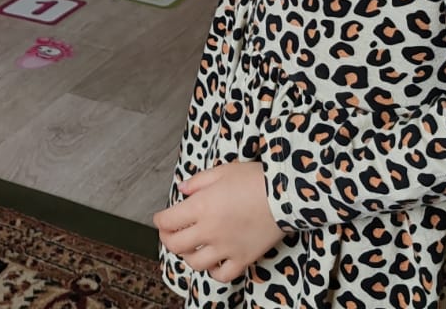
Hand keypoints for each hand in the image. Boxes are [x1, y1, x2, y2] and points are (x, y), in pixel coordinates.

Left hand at [153, 162, 284, 284]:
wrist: (285, 194)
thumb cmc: (254, 179)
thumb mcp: (222, 171)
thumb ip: (198, 182)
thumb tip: (181, 190)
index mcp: (201, 206)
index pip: (167, 221)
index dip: (160, 220)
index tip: (161, 219)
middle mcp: (209, 230)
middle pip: (176, 245)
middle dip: (168, 239)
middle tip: (170, 234)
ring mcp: (226, 247)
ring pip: (195, 263)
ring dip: (188, 256)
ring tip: (191, 247)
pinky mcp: (243, 258)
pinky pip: (222, 275)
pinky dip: (214, 271)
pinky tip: (214, 261)